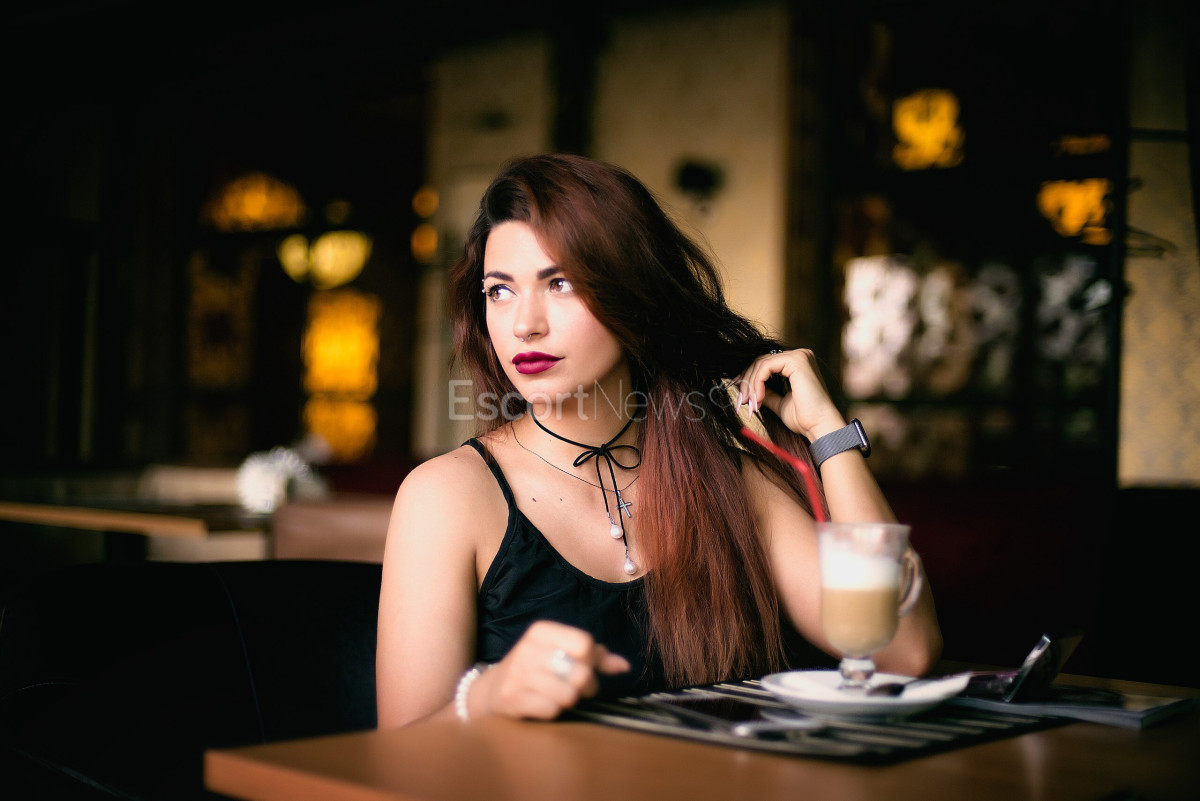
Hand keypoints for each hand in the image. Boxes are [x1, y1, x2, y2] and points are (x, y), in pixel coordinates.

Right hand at [474, 620, 630, 719]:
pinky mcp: (512, 699)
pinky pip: (551, 709)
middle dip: (586, 685)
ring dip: (569, 699)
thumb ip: (595, 656)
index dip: (593, 660)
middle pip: (580, 671)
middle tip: (579, 687)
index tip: (586, 666)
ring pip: (568, 694)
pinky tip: (544, 704)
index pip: (584, 643)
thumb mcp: (559, 651)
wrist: (491, 690)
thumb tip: (624, 666)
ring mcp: (518, 675)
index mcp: (541, 631)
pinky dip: (553, 710)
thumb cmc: (535, 667)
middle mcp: (528, 649)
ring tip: (561, 695)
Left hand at [733, 348, 844, 440]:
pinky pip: (766, 367)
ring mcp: (800, 355)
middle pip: (761, 361)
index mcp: (797, 363)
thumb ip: (766, 392)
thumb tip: (745, 387)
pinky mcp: (797, 360)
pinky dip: (757, 383)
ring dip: (750, 385)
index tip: (739, 395)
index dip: (748, 378)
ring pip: (761, 364)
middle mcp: (800, 355)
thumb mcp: (779, 403)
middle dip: (747, 382)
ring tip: (750, 404)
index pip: (765, 364)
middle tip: (741, 402)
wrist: (819, 428)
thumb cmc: (804, 419)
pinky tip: (759, 399)